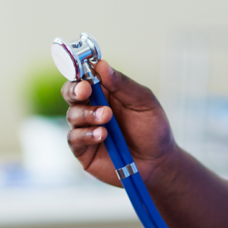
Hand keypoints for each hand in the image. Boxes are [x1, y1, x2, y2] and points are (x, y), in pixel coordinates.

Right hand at [62, 60, 177, 186]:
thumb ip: (122, 85)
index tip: (84, 71)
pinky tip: (102, 135)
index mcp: (104, 91)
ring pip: (72, 115)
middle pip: (70, 92)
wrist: (158, 163)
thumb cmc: (152, 129)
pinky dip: (86, 134)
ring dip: (88, 114)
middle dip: (75, 90)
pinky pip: (74, 138)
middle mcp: (91, 107)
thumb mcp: (144, 102)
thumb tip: (101, 65)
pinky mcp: (83, 150)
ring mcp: (85, 128)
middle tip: (86, 91)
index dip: (79, 70)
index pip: (84, 75)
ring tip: (107, 118)